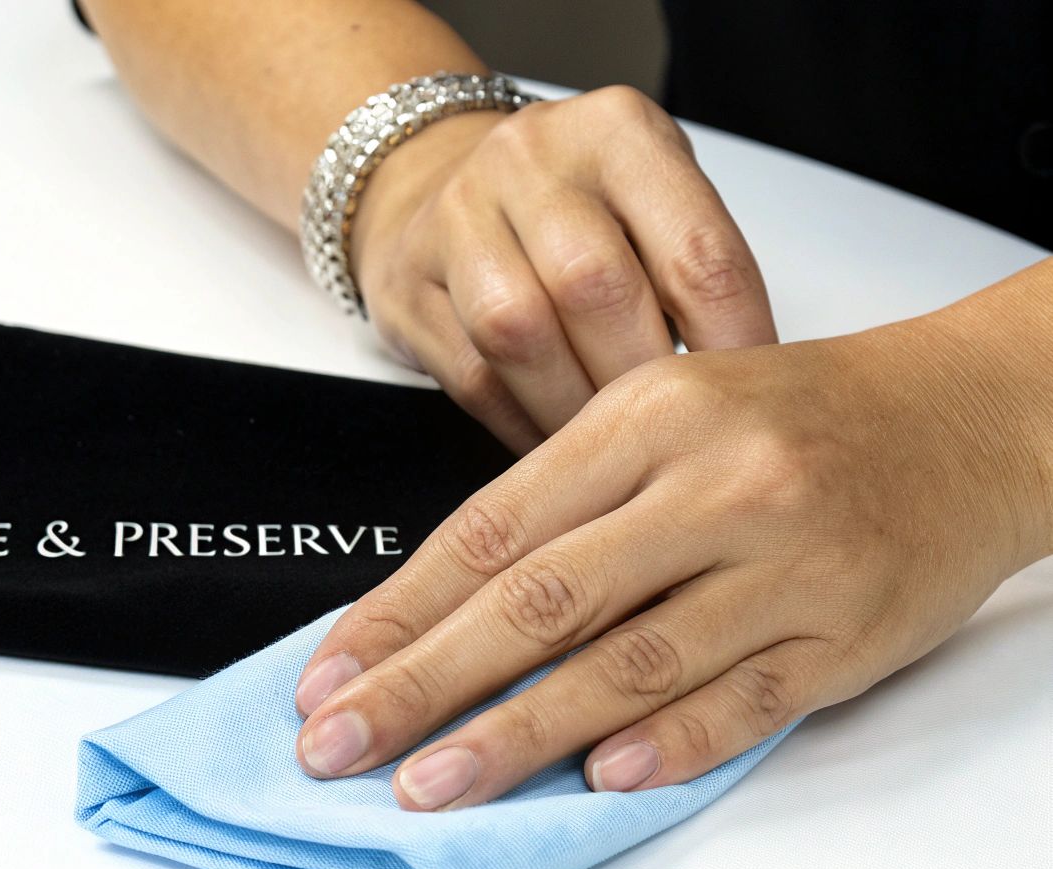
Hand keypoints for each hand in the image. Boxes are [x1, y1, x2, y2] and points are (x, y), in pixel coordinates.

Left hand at [290, 297, 1052, 809]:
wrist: (969, 416)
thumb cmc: (794, 418)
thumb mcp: (665, 414)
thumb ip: (564, 501)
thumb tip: (435, 611)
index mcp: (646, 416)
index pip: (492, 528)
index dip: (399, 610)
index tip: (329, 673)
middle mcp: (712, 483)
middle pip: (540, 600)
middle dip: (425, 682)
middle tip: (342, 744)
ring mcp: (786, 561)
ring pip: (631, 661)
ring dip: (519, 734)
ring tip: (435, 783)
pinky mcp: (848, 632)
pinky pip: (744, 702)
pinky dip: (666, 745)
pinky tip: (594, 781)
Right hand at [351, 86, 779, 451]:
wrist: (431, 179)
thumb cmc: (569, 204)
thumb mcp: (648, 197)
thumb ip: (691, 268)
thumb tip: (748, 385)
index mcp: (616, 131)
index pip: (694, 250)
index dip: (732, 343)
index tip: (749, 406)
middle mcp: (529, 160)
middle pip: (596, 288)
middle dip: (642, 381)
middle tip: (676, 441)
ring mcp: (455, 217)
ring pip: (520, 333)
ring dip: (574, 411)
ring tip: (613, 451)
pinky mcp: (406, 285)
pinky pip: (472, 377)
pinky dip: (523, 426)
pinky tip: (559, 450)